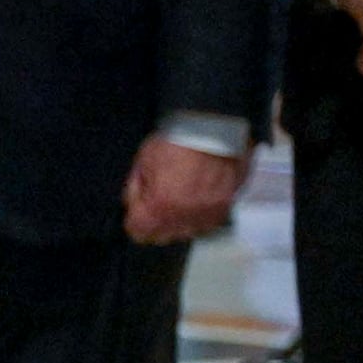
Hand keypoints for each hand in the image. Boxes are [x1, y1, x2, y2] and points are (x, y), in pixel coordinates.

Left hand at [123, 133, 244, 247]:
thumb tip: (134, 205)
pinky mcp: (227, 206)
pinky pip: (209, 221)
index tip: (138, 212)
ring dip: (181, 221)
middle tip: (158, 205)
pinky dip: (201, 214)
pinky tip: (197, 199)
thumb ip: (135, 189)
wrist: (215, 126)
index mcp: (159, 207)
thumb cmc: (176, 141)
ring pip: (188, 231)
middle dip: (157, 224)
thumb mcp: (143, 161)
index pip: (139, 233)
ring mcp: (208, 213)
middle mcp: (185, 217)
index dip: (135, 222)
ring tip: (180, 200)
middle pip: (164, 236)